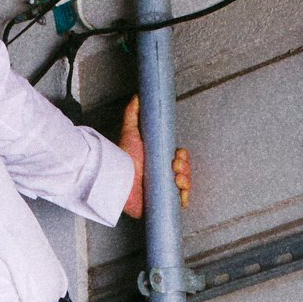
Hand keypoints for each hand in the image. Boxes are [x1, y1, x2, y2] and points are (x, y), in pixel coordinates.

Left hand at [119, 92, 192, 221]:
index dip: (183, 157)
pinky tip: (179, 191)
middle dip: (185, 168)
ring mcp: (162, 190)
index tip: (178, 154)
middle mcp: (162, 176)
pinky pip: (179, 203)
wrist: (116, 180)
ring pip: (185, 186)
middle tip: (175, 165)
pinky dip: (184, 198)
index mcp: (159, 162)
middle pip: (185, 172)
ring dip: (186, 181)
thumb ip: (133, 114)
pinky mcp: (160, 204)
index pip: (180, 159)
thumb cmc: (122, 159)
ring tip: (176, 178)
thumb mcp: (130, 133)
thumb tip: (137, 97)